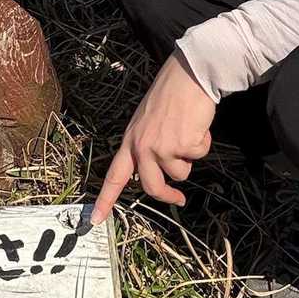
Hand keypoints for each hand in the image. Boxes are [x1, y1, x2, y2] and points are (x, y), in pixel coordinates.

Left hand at [90, 52, 214, 225]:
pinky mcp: (182, 145)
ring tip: (188, 131)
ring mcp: (162, 147)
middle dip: (168, 197)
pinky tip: (197, 125)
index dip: (105, 200)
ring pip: (181, 173)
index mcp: (130, 141)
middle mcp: (142, 147)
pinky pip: (198, 156)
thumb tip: (159, 172)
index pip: (114, 176)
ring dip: (190, 156)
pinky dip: (203, 143)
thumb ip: (147, 147)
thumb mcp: (147, 123)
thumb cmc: (170, 97)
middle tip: (179, 200)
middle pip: (152, 187)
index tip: (95, 220)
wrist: (188, 77)